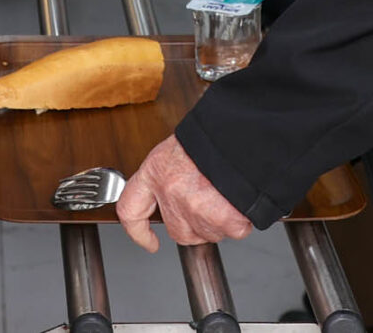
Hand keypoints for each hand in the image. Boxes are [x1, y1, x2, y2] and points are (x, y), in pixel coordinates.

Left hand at [115, 135, 253, 252]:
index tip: (149, 241)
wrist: (242, 132)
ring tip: (227, 194)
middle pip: (178, 231)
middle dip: (195, 226)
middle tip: (209, 203)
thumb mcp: (178, 150)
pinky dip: (241, 221)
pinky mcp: (223, 218)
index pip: (130, 210)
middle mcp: (171, 192)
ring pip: (208, 233)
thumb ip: (170, 177)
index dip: (138, 232)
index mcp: (155, 172)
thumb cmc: (212, 135)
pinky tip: (241, 201)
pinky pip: (234, 231)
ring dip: (219, 221)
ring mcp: (195, 208)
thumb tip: (176, 195)